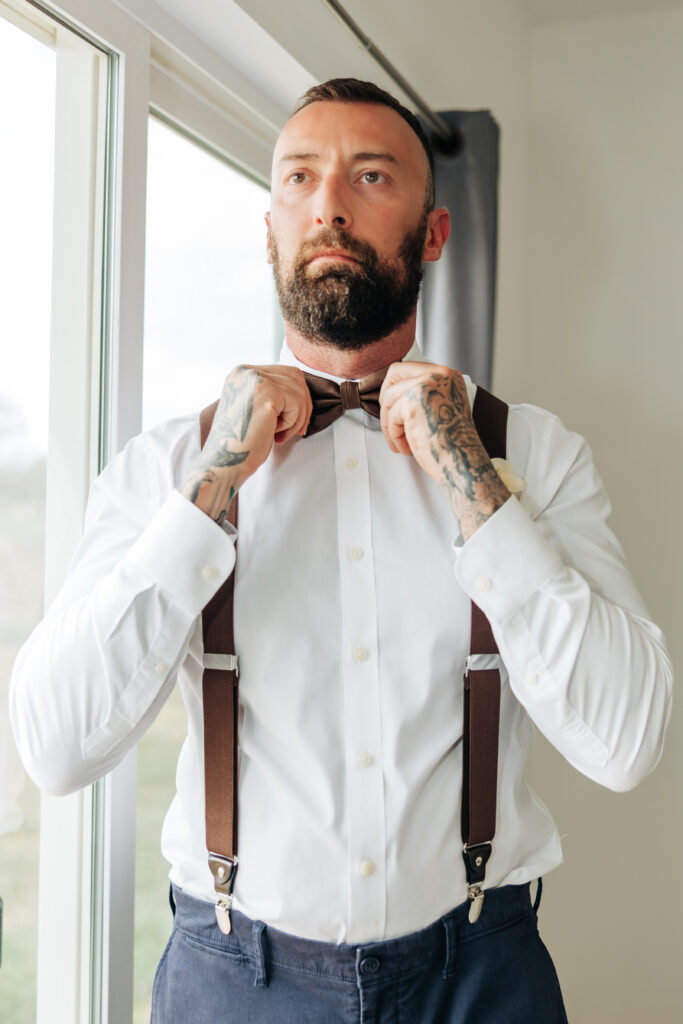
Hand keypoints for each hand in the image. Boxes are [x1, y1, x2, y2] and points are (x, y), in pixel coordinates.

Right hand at [181, 364, 311, 521]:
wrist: (224, 462)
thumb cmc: (240, 442)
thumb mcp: (255, 408)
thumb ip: (271, 394)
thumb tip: (301, 393)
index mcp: (241, 373)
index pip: (284, 371)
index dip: (297, 396)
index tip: (296, 421)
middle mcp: (246, 372)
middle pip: (295, 376)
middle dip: (303, 404)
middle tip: (298, 429)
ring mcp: (256, 381)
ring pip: (298, 391)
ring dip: (296, 418)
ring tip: (280, 435)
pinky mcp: (266, 395)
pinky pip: (297, 404)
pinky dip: (292, 424)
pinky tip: (276, 436)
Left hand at [379, 362, 508, 538]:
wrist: (461, 462)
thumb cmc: (451, 443)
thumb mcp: (440, 408)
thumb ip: (423, 395)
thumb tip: (393, 392)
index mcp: (448, 375)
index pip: (409, 368)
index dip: (396, 388)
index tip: (394, 409)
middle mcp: (439, 375)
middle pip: (395, 373)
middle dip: (387, 398)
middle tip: (391, 421)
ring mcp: (426, 385)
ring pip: (389, 397)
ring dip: (390, 423)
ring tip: (401, 442)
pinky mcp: (413, 402)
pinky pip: (391, 416)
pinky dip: (394, 435)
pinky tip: (405, 448)